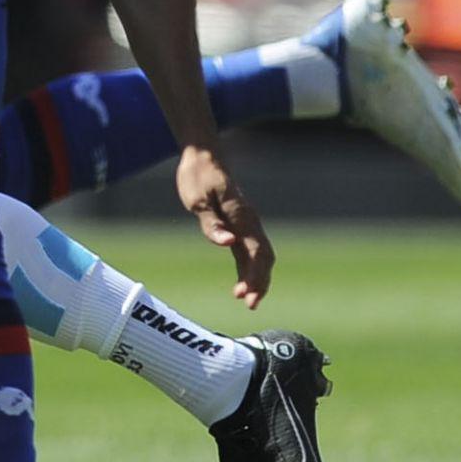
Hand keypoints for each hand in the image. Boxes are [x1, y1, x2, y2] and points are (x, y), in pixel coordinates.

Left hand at [175, 144, 272, 307]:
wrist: (203, 156)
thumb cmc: (197, 176)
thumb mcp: (197, 200)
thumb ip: (212, 224)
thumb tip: (229, 244)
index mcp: (241, 216)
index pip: (255, 252)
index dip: (254, 276)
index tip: (246, 297)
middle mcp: (248, 220)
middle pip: (263, 256)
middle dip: (260, 282)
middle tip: (250, 305)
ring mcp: (246, 221)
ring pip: (259, 254)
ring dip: (257, 277)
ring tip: (248, 300)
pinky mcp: (239, 222)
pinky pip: (250, 248)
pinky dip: (250, 267)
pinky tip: (244, 281)